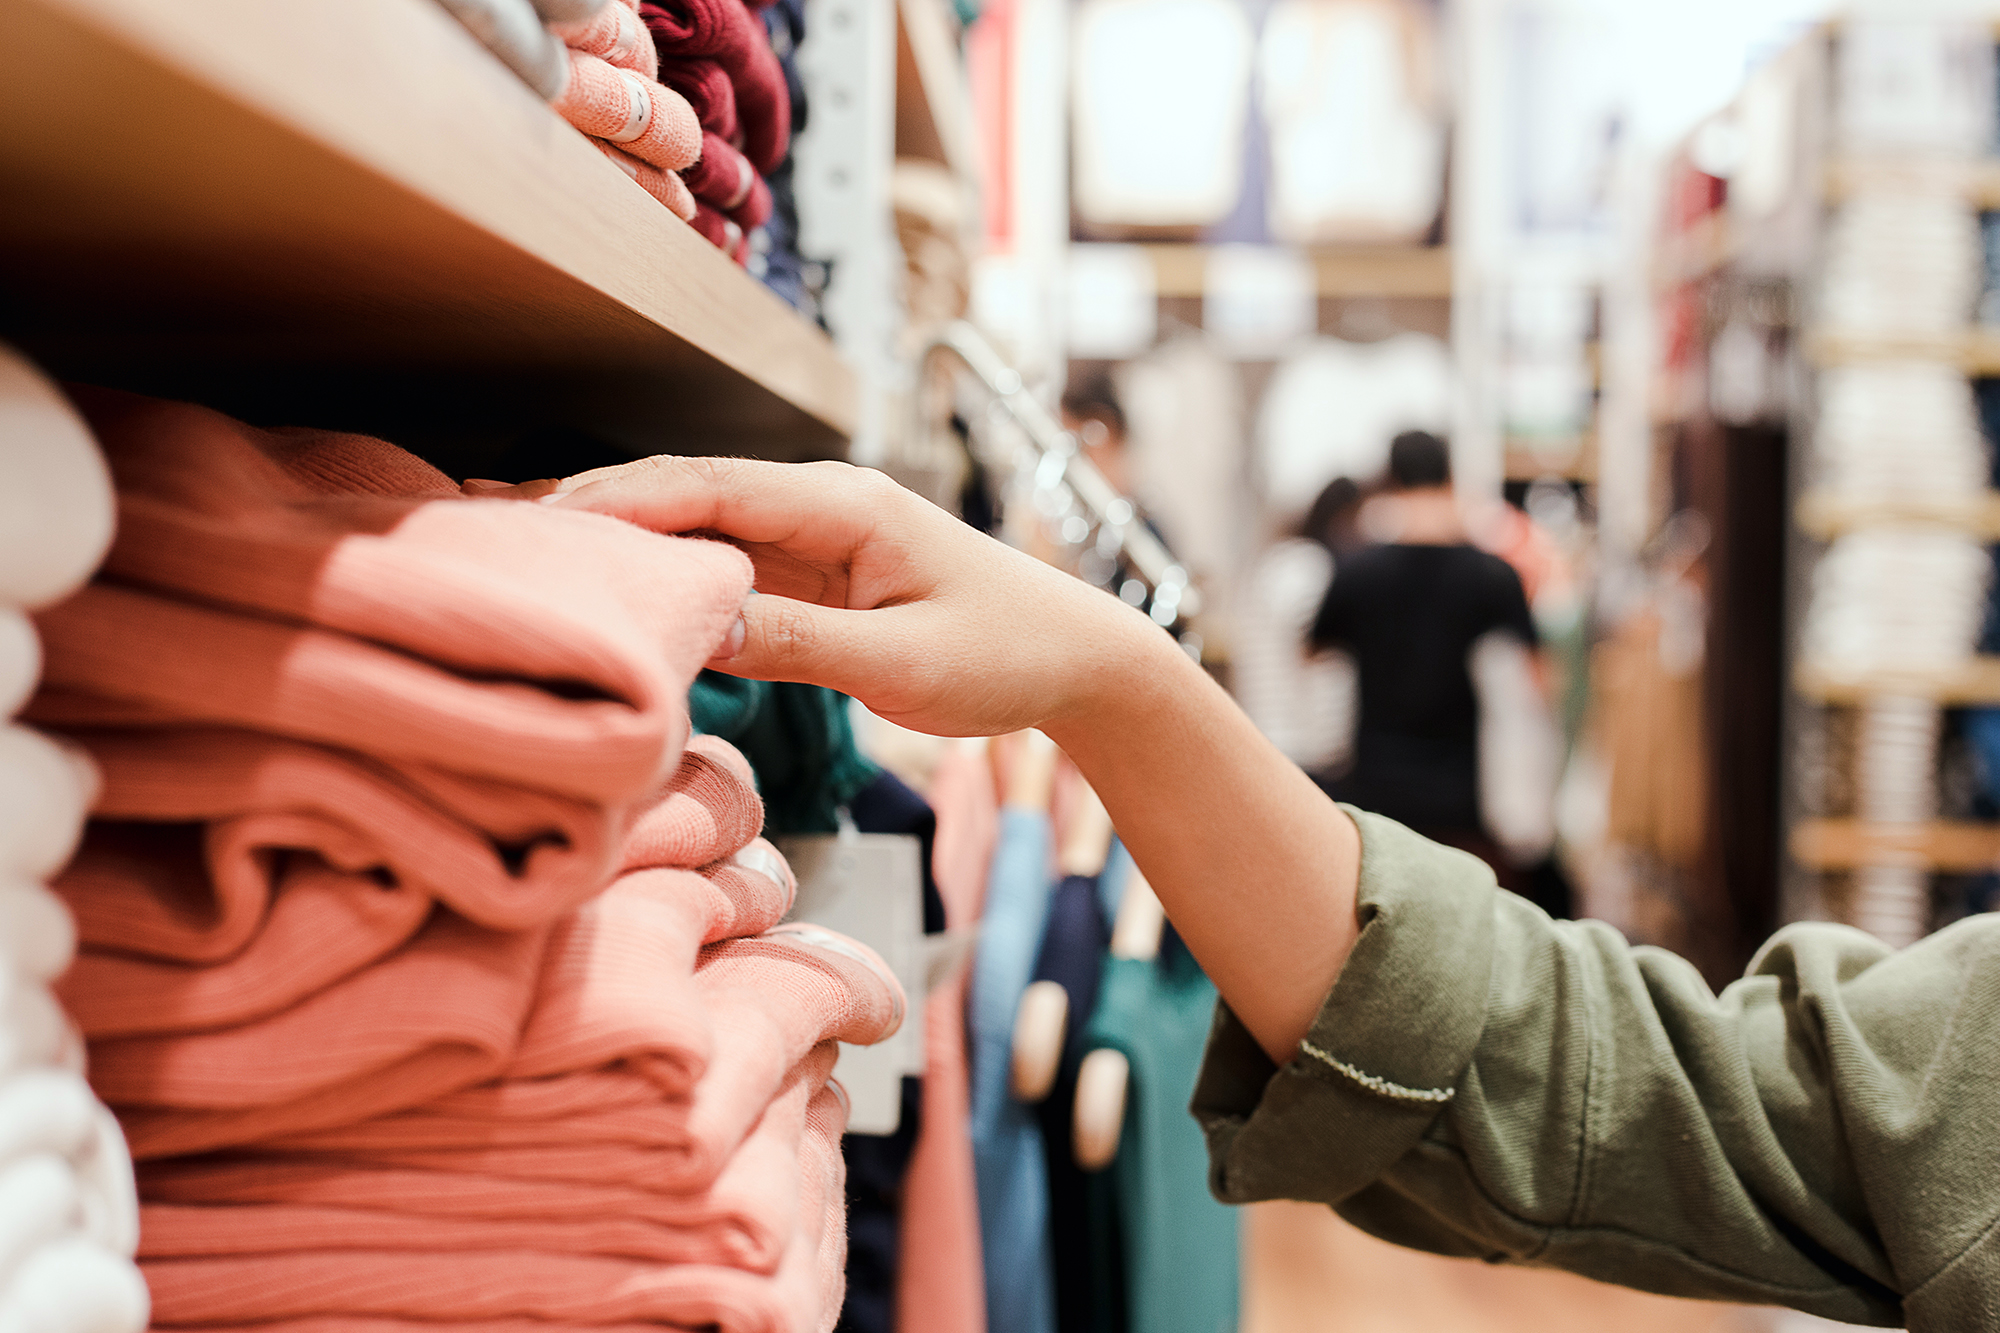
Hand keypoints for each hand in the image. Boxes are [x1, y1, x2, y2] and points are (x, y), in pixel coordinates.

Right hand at [503, 457, 1169, 739]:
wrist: (1077, 660)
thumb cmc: (1005, 655)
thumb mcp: (901, 663)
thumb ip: (797, 643)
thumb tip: (693, 626)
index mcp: (845, 503)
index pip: (707, 487)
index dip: (619, 502)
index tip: (541, 526)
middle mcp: (822, 505)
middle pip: (686, 496)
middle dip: (596, 515)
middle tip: (502, 545)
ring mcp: (816, 538)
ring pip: (700, 532)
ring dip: (627, 550)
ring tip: (533, 571)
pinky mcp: (817, 575)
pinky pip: (728, 567)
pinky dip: (670, 582)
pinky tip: (616, 602)